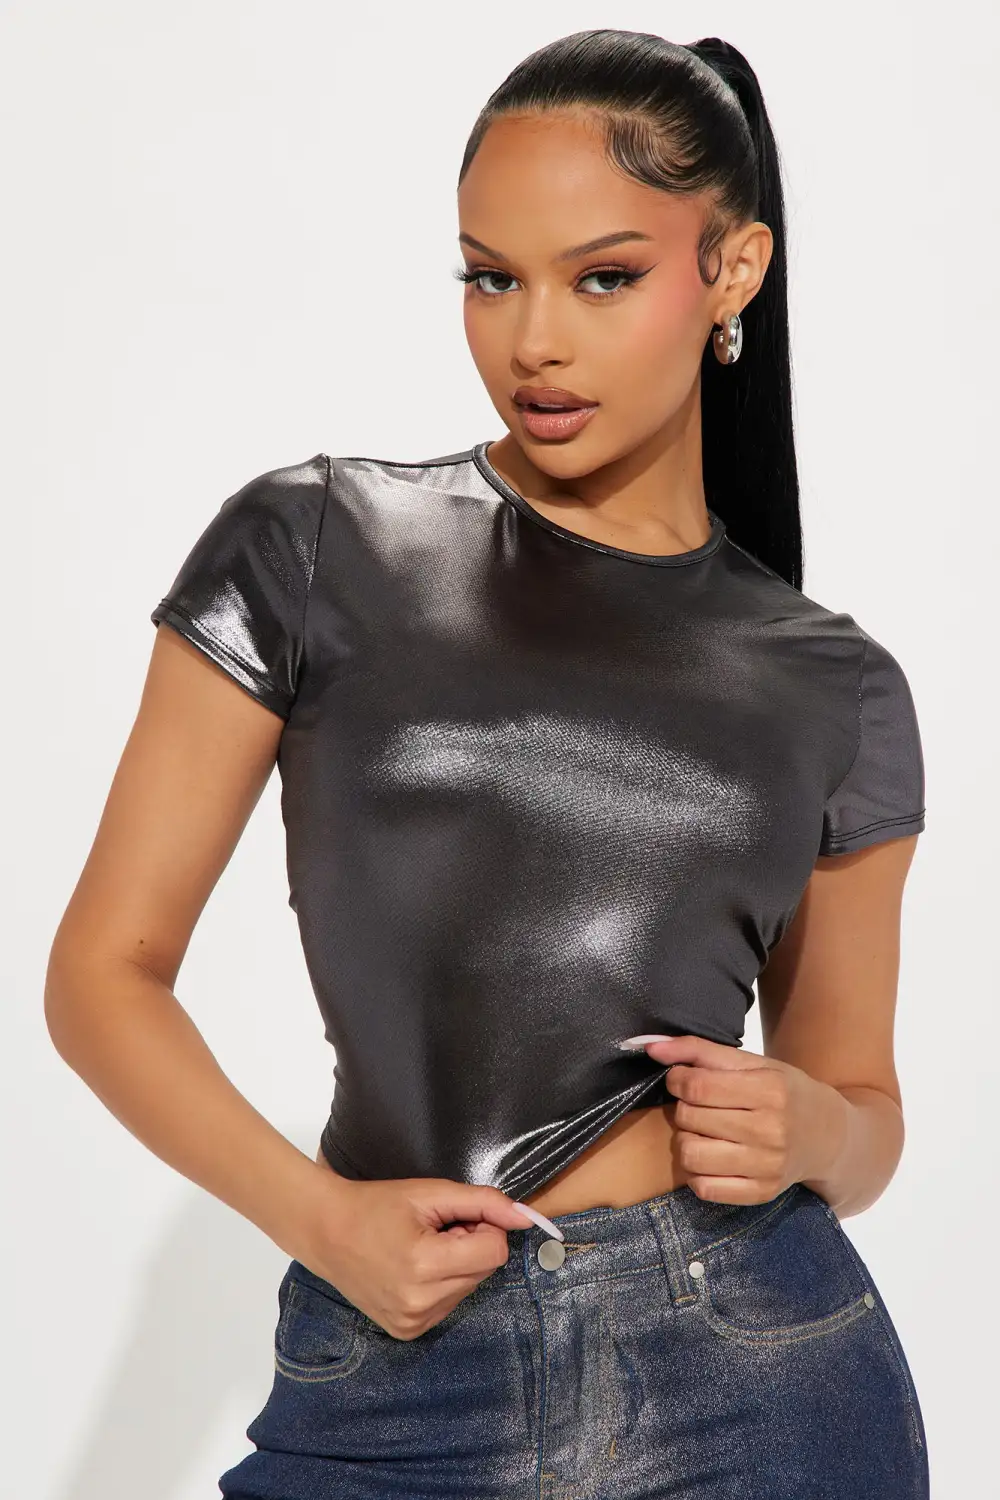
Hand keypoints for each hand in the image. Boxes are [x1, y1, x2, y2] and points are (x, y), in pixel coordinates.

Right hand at [295, 1170, 552, 1339]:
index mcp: (424, 1265)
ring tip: (420, 1248)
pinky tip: (412, 1269)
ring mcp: (412, 1322)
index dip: (484, 1228)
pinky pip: (449, 1305)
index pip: (495, 1252)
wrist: (326, 1231)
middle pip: (484, 1271)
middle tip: (435, 1231)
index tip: (457, 1218)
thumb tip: (526, 1217)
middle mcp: (419, 1302)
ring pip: (469, 1289)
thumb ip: (483, 1202)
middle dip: (471, 1246)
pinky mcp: (407, 1331)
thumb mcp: (430, 1193)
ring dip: (457, 1266)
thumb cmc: (375, 1205)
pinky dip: (441, 1285)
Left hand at [621, 1033, 847, 1204]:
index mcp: (769, 1091)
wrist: (829, 1137)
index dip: (676, 1079)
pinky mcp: (761, 1193)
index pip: (696, 1086)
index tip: (681, 1079)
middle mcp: (770, 1131)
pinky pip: (704, 1188)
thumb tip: (650, 1046)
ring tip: (702, 1131)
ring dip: (686, 1139)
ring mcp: (766, 1166)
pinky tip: (711, 1157)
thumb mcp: (753, 1063)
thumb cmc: (785, 1092)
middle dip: (684, 1107)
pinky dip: (697, 1172)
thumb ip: (699, 1050)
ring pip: (690, 1154)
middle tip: (699, 1105)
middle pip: (689, 1118)